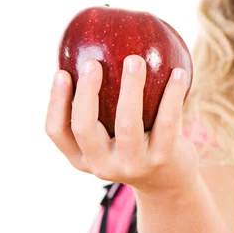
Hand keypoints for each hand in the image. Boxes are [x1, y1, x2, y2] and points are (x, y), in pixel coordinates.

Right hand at [45, 54, 198, 193]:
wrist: (169, 183)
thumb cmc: (134, 145)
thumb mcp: (110, 134)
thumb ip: (97, 104)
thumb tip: (88, 49)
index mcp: (83, 157)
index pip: (57, 132)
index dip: (55, 102)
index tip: (61, 72)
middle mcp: (103, 166)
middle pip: (86, 128)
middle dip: (86, 92)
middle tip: (92, 62)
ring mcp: (133, 165)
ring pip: (127, 124)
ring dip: (130, 88)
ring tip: (135, 60)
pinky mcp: (162, 159)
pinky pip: (166, 122)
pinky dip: (172, 95)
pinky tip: (178, 73)